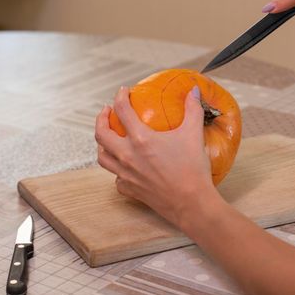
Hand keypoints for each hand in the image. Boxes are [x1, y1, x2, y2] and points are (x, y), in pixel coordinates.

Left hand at [94, 86, 219, 227]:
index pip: (122, 110)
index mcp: (140, 139)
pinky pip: (116, 178)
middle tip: (107, 112)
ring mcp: (126, 174)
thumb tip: (194, 91)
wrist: (192, 203)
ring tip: (108, 138)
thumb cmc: (193, 168)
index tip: (124, 92)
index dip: (120, 97)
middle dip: (101, 119)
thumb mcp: (193, 134)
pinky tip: (124, 168)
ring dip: (102, 145)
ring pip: (102, 157)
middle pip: (101, 134)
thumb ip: (192, 109)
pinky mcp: (130, 190)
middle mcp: (127, 156)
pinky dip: (117, 170)